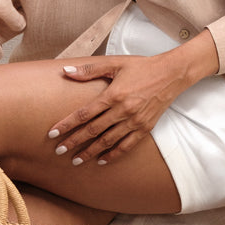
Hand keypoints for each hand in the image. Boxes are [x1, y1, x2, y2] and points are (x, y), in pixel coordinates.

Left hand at [48, 52, 193, 165]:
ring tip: (76, 160)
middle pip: (93, 130)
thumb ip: (89, 70)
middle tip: (59, 151)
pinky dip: (114, 154)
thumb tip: (66, 71)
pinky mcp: (145, 128)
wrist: (172, 73)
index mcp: (113, 94)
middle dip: (74, 142)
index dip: (67, 124)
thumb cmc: (142, 66)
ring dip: (91, 152)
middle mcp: (123, 110)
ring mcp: (135, 121)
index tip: (53, 133)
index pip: (84, 114)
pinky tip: (102, 160)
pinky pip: (127, 145)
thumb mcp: (115, 63)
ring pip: (108, 141)